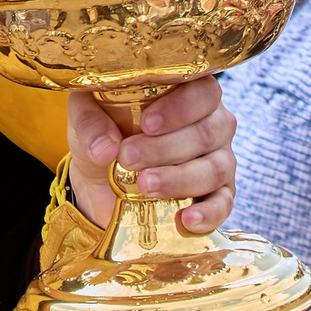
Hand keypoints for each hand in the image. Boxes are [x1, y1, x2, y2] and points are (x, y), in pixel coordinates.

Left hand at [67, 78, 235, 235]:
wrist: (101, 179)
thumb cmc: (103, 132)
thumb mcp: (86, 117)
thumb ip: (91, 123)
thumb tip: (104, 149)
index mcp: (189, 91)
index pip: (202, 91)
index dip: (179, 108)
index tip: (146, 124)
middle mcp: (213, 122)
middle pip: (207, 132)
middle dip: (166, 148)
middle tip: (128, 157)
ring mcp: (220, 159)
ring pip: (215, 168)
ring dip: (179, 179)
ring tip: (144, 185)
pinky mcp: (219, 194)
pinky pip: (224, 203)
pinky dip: (208, 214)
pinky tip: (186, 220)